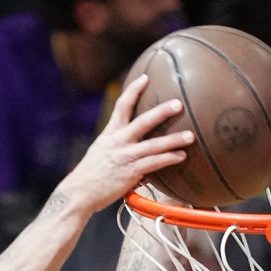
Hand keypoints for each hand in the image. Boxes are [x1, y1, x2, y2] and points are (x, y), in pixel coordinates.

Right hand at [58, 74, 193, 214]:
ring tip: (190, 136)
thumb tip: (134, 144)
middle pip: (143, 121)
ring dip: (173, 139)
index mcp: (110, 133)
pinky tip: (181, 156)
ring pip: (153, 144)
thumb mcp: (101, 151)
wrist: (79, 192)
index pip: (122, 105)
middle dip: (162, 112)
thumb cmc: (91, 175)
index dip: (134, 90)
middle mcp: (118, 141)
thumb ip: (117, 144)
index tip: (145, 78)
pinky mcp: (130, 172)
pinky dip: (168, 159)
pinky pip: (154, 163)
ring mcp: (125, 156)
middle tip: (178, 104)